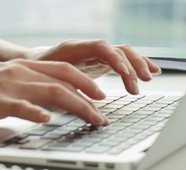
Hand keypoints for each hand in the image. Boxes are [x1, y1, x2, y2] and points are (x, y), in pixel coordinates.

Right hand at [0, 59, 109, 125]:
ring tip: (92, 119)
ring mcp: (10, 86)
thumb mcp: (7, 83)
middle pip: (65, 80)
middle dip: (89, 95)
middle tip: (104, 110)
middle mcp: (21, 72)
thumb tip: (53, 104)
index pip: (64, 71)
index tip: (101, 95)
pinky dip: (36, 112)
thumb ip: (30, 89)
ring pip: (52, 91)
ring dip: (77, 106)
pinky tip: (47, 119)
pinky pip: (20, 105)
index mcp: (25, 67)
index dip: (86, 82)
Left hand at [29, 39, 161, 94]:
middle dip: (132, 66)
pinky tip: (152, 72)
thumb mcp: (49, 83)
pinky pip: (124, 60)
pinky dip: (138, 65)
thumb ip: (65, 90)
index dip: (115, 60)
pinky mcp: (103, 62)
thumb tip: (81, 105)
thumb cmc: (39, 75)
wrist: (33, 66)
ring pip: (124, 54)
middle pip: (118, 50)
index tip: (125, 74)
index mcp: (75, 49)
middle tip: (139, 84)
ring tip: (149, 78)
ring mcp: (98, 54)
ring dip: (139, 65)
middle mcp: (90, 48)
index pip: (101, 48)